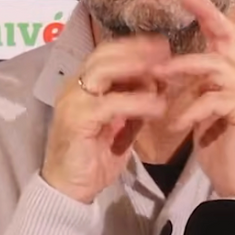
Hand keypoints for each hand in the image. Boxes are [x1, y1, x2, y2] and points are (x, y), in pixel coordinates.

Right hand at [41, 35, 172, 203]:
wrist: (68, 189)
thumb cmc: (92, 158)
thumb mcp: (119, 125)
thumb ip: (133, 105)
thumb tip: (158, 86)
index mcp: (81, 86)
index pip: (106, 54)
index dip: (134, 46)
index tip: (162, 45)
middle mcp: (73, 87)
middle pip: (104, 55)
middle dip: (137, 50)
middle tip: (166, 50)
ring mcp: (72, 101)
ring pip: (104, 70)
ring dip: (137, 68)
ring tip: (163, 71)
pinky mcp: (77, 119)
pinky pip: (111, 103)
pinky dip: (137, 102)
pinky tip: (157, 106)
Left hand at [154, 0, 234, 197]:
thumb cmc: (218, 145)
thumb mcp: (198, 109)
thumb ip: (191, 86)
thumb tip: (162, 68)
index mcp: (234, 73)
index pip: (224, 34)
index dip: (208, 12)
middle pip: (229, 35)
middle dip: (208, 14)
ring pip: (215, 66)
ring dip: (182, 69)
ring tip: (158, 77)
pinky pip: (212, 100)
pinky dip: (188, 110)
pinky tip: (174, 124)